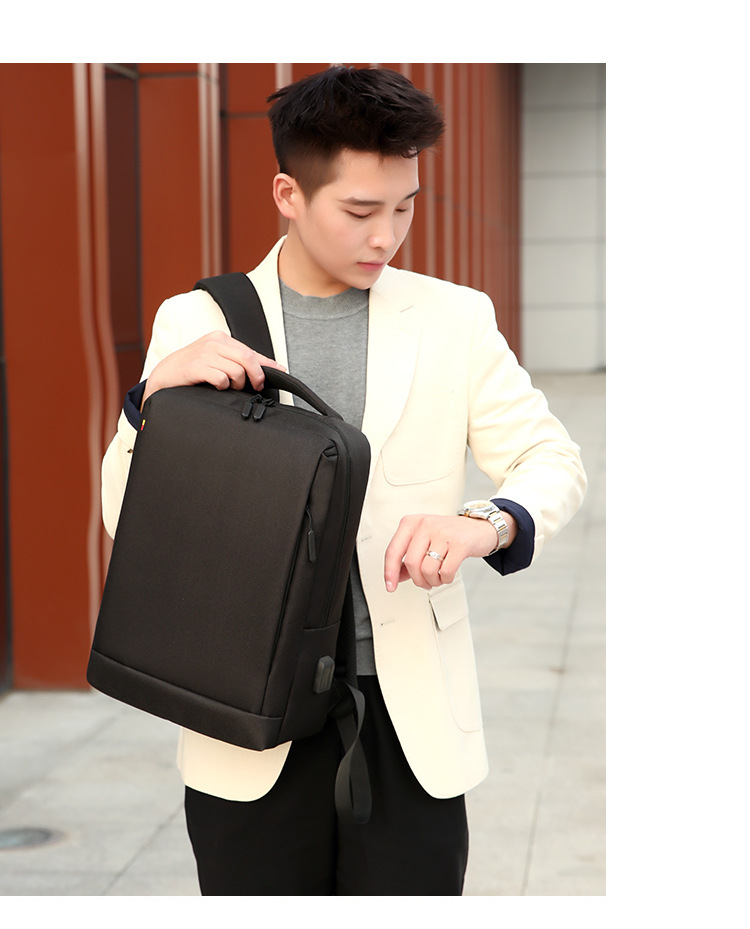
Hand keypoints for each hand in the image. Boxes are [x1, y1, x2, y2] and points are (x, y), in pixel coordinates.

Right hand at [142, 331, 285, 404]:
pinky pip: (221, 378)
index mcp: (221, 339)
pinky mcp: (196, 367)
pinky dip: (223, 386)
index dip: (268, 364)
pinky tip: (217, 387)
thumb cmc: (193, 369)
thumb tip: (270, 369)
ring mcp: (204, 353)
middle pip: (248, 359)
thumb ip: (238, 362)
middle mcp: (214, 342)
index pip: (251, 352)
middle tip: (255, 387)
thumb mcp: (215, 360)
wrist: (164, 375)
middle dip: (257, 376)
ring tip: (229, 387)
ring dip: (237, 384)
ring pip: (237, 371)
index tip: (281, 372)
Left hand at [383, 512, 516, 591]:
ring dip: (432, 581)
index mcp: (412, 522)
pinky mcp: (460, 544)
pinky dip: (445, 579)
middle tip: (425, 582)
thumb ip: (409, 558)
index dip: (389, 572)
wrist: (480, 528)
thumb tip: (395, 577)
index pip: (393, 550)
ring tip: (438, 577)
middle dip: (418, 580)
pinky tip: (447, 574)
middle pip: (411, 563)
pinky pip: (445, 572)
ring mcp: (443, 533)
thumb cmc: (449, 536)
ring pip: (427, 570)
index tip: (390, 586)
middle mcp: (426, 524)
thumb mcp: (424, 541)